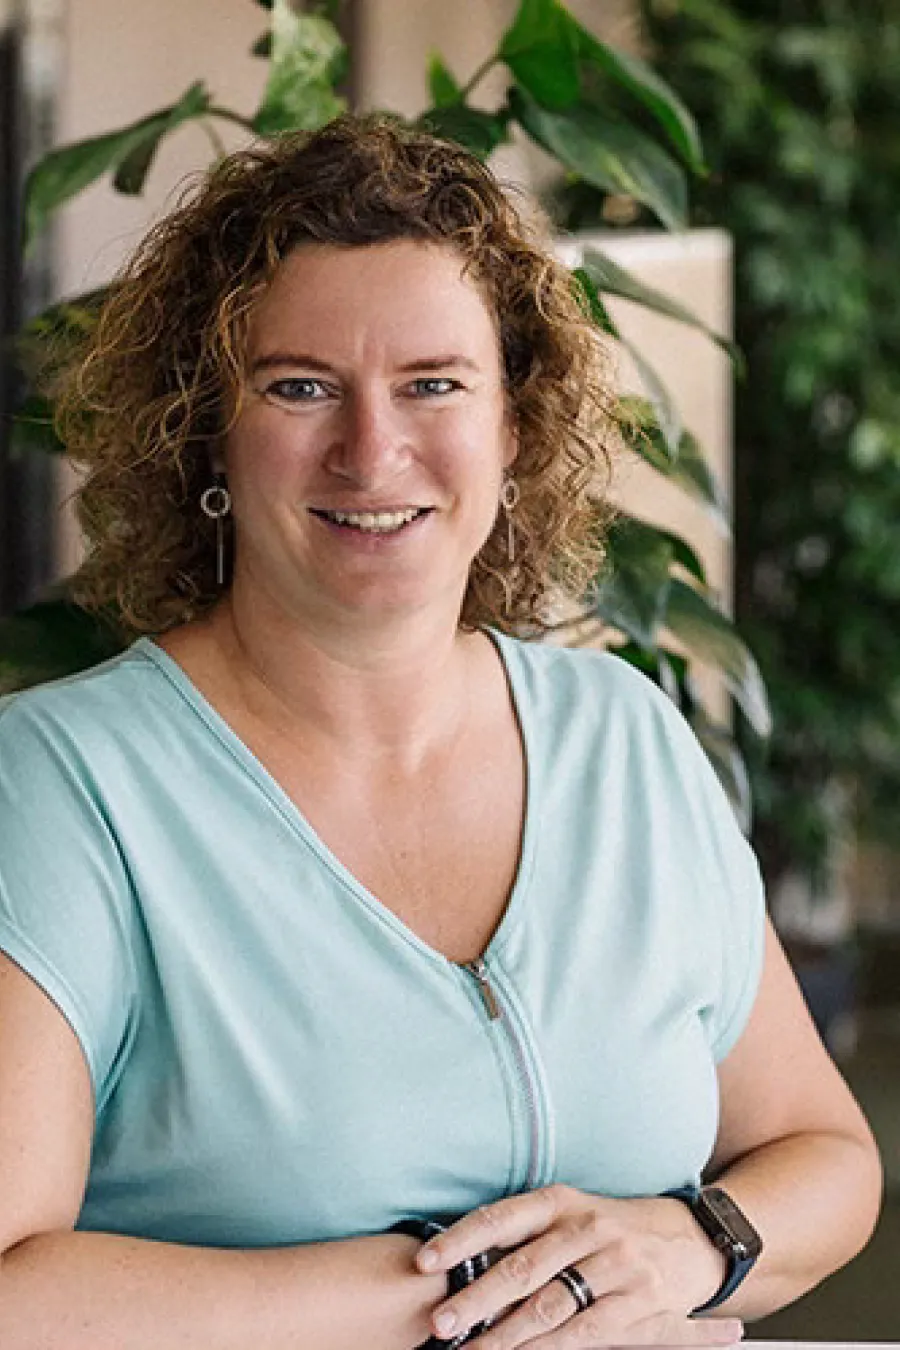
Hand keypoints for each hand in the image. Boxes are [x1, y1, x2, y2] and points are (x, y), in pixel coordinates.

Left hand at [415, 1185, 743, 1347]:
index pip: (501, 1217)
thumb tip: (457, 1260)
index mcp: (560, 1201)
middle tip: (441, 1323)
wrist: (691, 1238)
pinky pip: (583, 1331)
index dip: (461, 1239)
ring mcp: (613, 1263)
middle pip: (520, 1267)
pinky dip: (547, 1349)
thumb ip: (525, 1238)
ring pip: (547, 1305)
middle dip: (475, 1300)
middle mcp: (585, 1226)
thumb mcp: (571, 1216)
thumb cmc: (612, 1229)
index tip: (425, 1262)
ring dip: (504, 1335)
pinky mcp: (638, 1300)